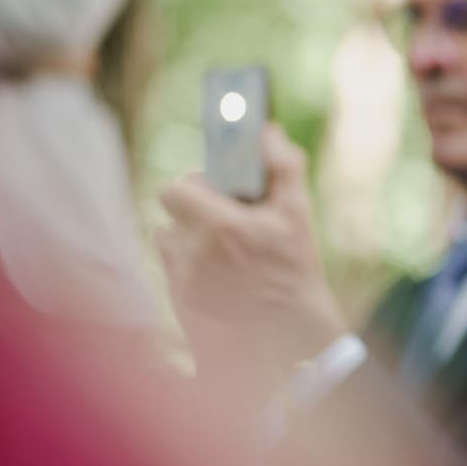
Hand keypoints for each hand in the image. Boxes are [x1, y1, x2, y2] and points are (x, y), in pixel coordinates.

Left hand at [157, 125, 348, 376]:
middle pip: (170, 213)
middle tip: (219, 216)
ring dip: (187, 238)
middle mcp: (194, 253)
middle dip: (191, 210)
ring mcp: (183, 280)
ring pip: (169, 241)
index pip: (175, 188)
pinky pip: (173, 270)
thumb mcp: (298, 214)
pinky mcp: (181, 302)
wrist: (289, 333)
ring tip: (218, 247)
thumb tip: (268, 131)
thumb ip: (285, 167)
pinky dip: (189, 266)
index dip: (194, 184)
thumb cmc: (296, 269)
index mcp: (219, 225)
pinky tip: (219, 274)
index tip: (215, 190)